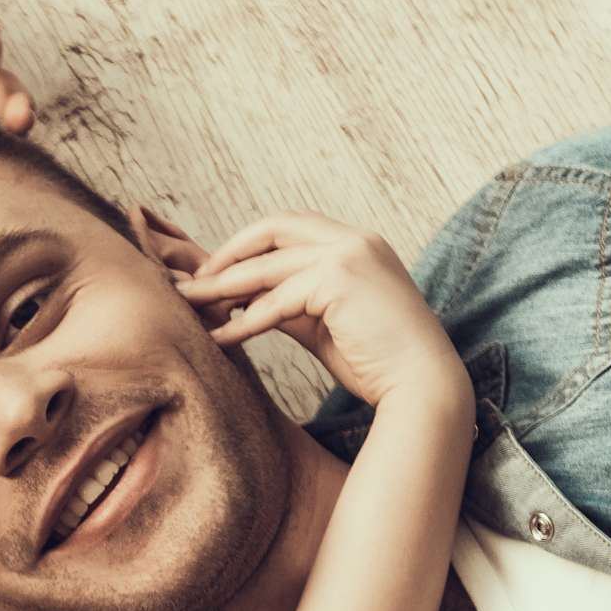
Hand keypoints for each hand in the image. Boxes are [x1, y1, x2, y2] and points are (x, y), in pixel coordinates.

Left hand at [168, 212, 468, 412]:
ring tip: (189, 306)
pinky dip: (242, 322)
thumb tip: (240, 302)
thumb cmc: (375, 360)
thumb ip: (288, 303)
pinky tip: (219, 339)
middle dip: (227, 254)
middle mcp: (355, 240)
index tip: (215, 273)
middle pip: (273, 228)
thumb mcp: (323, 322)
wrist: (420, 384)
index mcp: (357, 243)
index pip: (289, 226)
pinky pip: (274, 301)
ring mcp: (349, 255)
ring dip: (222, 288)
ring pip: (266, 267)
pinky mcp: (339, 281)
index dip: (247, 246)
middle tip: (192, 284)